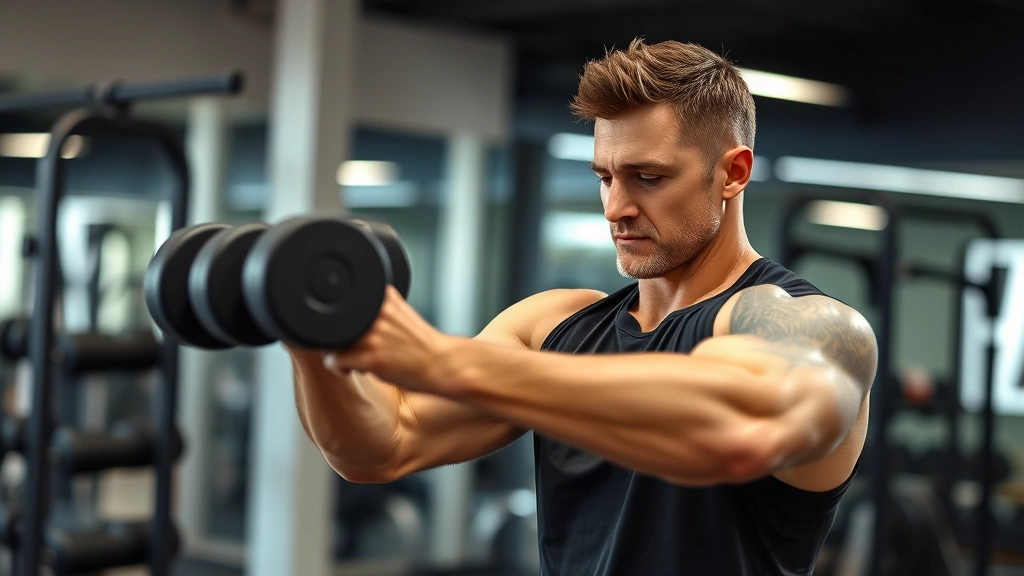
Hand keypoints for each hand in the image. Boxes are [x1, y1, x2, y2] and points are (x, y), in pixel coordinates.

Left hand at [320, 285, 457, 394]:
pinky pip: (335, 360)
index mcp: (384, 297)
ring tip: (356, 360)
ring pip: (332, 342)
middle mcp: (377, 312)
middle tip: (356, 349)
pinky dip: (338, 367)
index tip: (352, 333)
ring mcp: (374, 335)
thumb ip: (380, 305)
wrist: (442, 363)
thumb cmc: (421, 343)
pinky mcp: (372, 358)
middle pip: (335, 323)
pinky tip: (353, 369)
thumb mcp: (401, 312)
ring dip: (339, 353)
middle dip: (341, 339)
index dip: (344, 322)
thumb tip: (352, 303)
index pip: (343, 304)